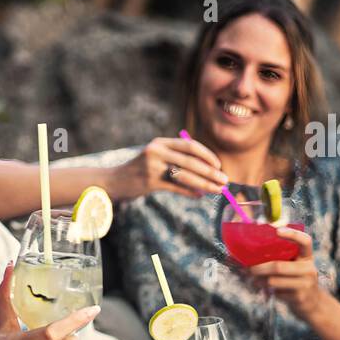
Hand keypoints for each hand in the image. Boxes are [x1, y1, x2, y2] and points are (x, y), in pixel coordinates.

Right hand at [111, 137, 227, 200]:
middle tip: (224, 180)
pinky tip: (199, 196)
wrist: (114, 181)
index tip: (218, 166)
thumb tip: (206, 169)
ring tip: (217, 189)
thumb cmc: (140, 170)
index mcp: (160, 143)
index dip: (207, 155)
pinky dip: (189, 192)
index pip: (189, 146)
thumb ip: (176, 159)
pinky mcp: (149, 182)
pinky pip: (175, 187)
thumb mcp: (156, 158)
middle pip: (190, 161)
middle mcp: (156, 151)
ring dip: (204, 184)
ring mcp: (152, 167)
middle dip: (210, 172)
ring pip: (185, 175)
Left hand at [247, 226, 325, 319]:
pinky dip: (267, 291)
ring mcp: (306, 284)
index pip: (305, 241)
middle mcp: (309, 268)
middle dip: (259, 268)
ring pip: (273, 281)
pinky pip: (276, 293)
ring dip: (259, 281)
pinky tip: (267, 290)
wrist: (311, 302)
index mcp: (307, 256)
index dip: (292, 234)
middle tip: (248, 269)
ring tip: (254, 280)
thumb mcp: (294, 265)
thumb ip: (280, 257)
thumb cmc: (296, 279)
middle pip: (278, 266)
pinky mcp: (299, 297)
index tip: (277, 230)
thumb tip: (248, 251)